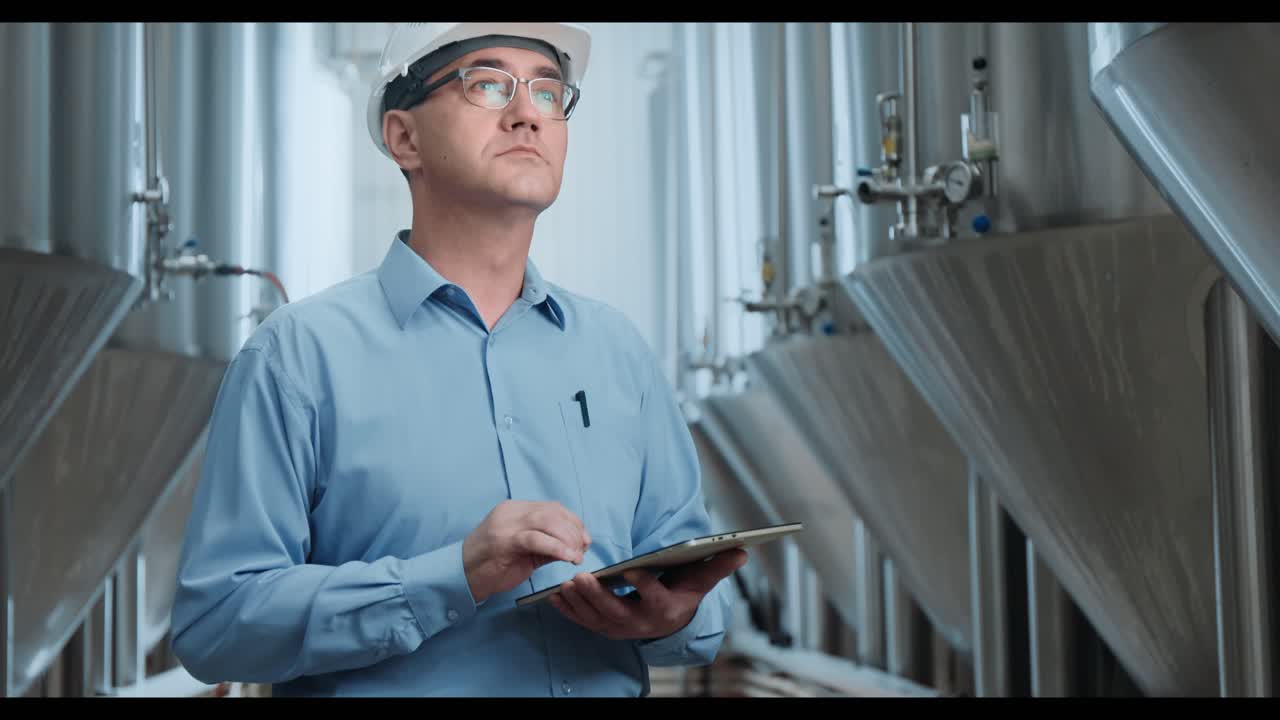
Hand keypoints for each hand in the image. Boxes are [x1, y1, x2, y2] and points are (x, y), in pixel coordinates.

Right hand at [462, 500, 590, 603]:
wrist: (461, 576)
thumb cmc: (492, 566)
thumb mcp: (524, 551)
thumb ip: (547, 544)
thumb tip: (575, 546)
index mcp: (516, 509)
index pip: (553, 508)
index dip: (573, 522)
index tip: (585, 540)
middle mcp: (512, 512)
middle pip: (553, 512)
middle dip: (574, 531)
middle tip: (583, 549)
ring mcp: (507, 524)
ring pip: (548, 521)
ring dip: (568, 539)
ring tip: (576, 556)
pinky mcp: (504, 540)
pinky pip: (536, 539)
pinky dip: (556, 547)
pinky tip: (567, 558)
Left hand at [549, 549, 747, 640]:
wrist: (669, 620)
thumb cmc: (683, 592)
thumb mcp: (701, 580)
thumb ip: (717, 566)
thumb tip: (742, 549)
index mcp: (664, 609)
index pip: (654, 597)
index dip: (644, 585)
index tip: (632, 570)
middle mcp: (640, 624)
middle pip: (616, 611)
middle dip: (598, 596)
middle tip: (581, 576)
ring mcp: (620, 628)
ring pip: (595, 618)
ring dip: (578, 602)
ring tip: (565, 583)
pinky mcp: (604, 628)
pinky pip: (583, 621)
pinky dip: (568, 610)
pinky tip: (555, 596)